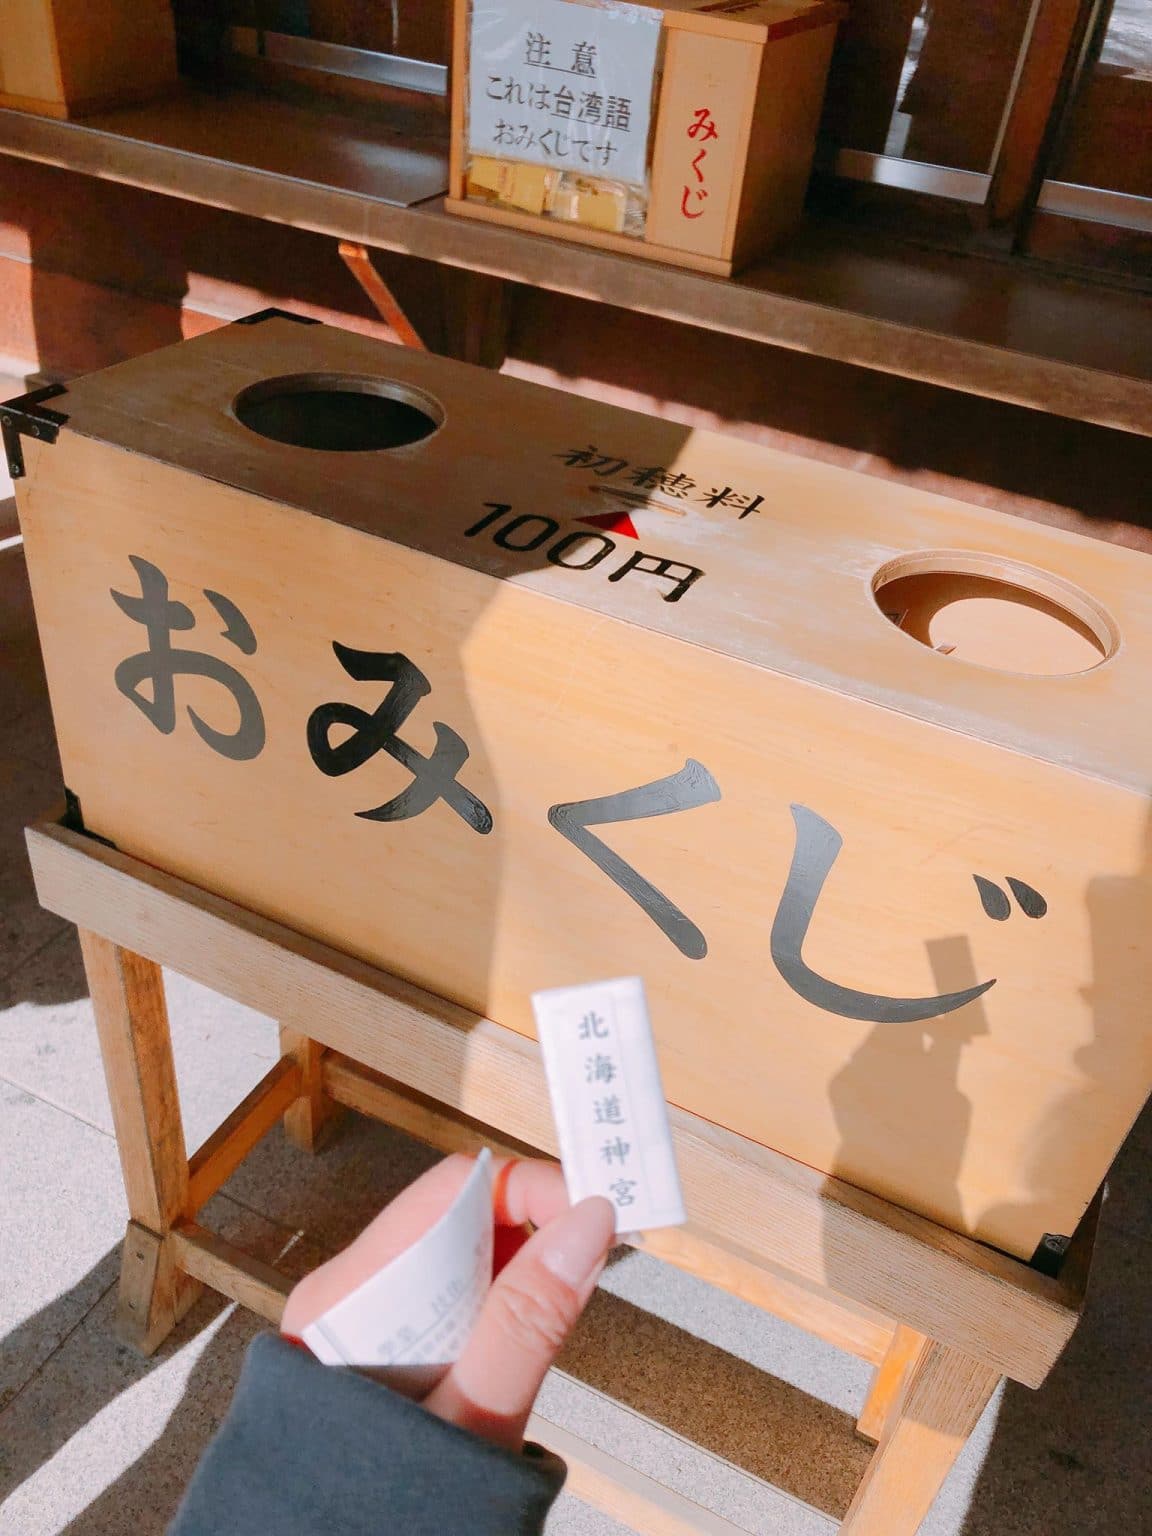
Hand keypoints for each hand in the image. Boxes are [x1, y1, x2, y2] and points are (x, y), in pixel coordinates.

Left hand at [281, 1155, 614, 1450]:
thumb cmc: (396, 1507)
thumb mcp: (478, 1416)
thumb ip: (530, 1318)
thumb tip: (587, 1222)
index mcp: (350, 1294)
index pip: (453, 1190)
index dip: (531, 1189)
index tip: (594, 1215)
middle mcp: (349, 1289)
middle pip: (456, 1214)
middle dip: (530, 1230)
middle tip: (590, 1263)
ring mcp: (364, 1314)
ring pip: (458, 1251)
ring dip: (516, 1268)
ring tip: (552, 1313)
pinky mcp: (385, 1341)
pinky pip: (448, 1290)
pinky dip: (494, 1300)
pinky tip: (514, 1340)